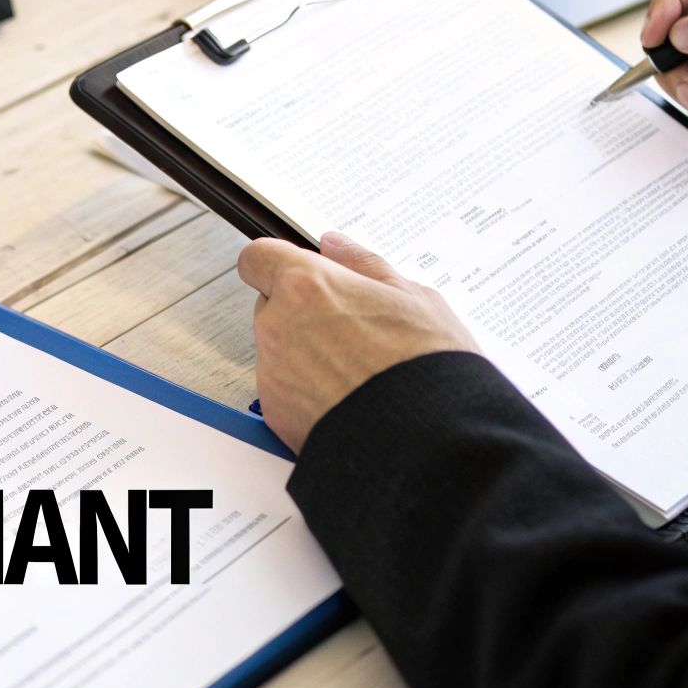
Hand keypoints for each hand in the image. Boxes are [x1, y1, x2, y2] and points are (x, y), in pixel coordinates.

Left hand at [237, 232, 479, 451]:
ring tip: (357, 370)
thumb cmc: (428, 368)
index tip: (299, 271)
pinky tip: (348, 398)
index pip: (258, 257)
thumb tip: (336, 246)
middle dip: (301, 311)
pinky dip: (306, 391)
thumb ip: (364, 265)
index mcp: (308, 286)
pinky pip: (282, 390)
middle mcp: (279, 326)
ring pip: (278, 349)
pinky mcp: (275, 414)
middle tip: (349, 327)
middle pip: (270, 305)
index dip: (278, 262)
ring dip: (305, 353)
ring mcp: (273, 373)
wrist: (429, 440)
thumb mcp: (414, 298)